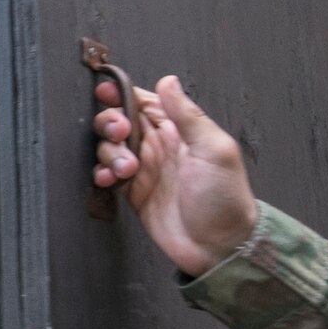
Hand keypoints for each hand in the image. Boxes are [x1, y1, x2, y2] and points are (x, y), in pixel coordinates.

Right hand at [92, 74, 258, 277]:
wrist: (218, 247)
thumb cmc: (225, 198)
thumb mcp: (214, 149)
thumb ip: (188, 115)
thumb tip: (168, 80)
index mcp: (180, 130)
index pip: (145, 101)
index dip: (122, 94)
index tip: (106, 93)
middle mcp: (159, 146)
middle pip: (120, 121)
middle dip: (111, 123)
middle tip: (120, 134)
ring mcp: (144, 169)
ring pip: (109, 147)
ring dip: (109, 152)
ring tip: (126, 169)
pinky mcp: (132, 193)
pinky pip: (107, 174)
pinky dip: (102, 173)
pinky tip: (111, 179)